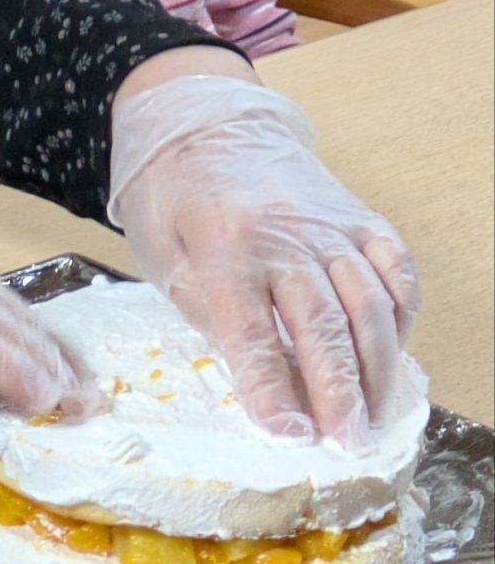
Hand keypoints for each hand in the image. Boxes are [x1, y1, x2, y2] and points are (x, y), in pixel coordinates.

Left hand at [108, 74, 418, 445]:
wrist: (204, 122)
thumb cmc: (173, 195)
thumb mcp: (161, 253)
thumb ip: (204, 309)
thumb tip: (254, 372)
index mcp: (223, 244)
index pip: (251, 329)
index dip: (270, 387)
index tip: (288, 433)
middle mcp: (284, 233)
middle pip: (321, 322)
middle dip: (338, 390)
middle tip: (348, 441)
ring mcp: (328, 223)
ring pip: (369, 300)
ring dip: (377, 365)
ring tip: (374, 415)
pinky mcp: (356, 215)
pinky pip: (395, 266)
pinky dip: (402, 313)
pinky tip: (393, 352)